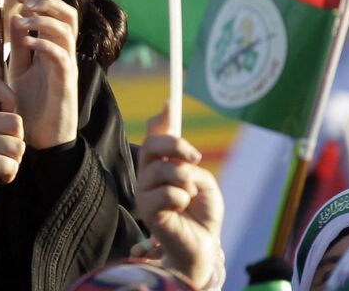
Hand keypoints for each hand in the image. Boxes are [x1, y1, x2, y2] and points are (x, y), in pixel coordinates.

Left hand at [8, 0, 78, 148]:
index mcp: (54, 50)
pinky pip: (61, 58)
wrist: (39, 140)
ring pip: (66, 33)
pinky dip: (44, 45)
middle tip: (24, 0)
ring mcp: (67, 69)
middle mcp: (64, 56)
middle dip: (47, 3)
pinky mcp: (65, 85)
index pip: (57, 15)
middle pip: (69, 17)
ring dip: (44, 20)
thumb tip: (17, 18)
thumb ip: (20, 47)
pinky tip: (28, 43)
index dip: (41, 0)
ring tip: (24, 19)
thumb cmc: (31, 106)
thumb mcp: (19, 71)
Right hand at [136, 103, 224, 289]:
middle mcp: (148, 176)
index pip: (155, 136)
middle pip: (153, 145)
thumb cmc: (203, 213)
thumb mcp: (202, 179)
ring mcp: (145, 192)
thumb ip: (187, 162)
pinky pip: (169, 193)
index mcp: (160, 166)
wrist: (204, 244)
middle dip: (177, 146)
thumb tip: (176, 143)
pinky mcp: (148, 211)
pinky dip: (183, 199)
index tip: (170, 104)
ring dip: (185, 180)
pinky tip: (182, 210)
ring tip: (190, 194)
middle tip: (196, 158)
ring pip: (164, 169)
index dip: (161, 120)